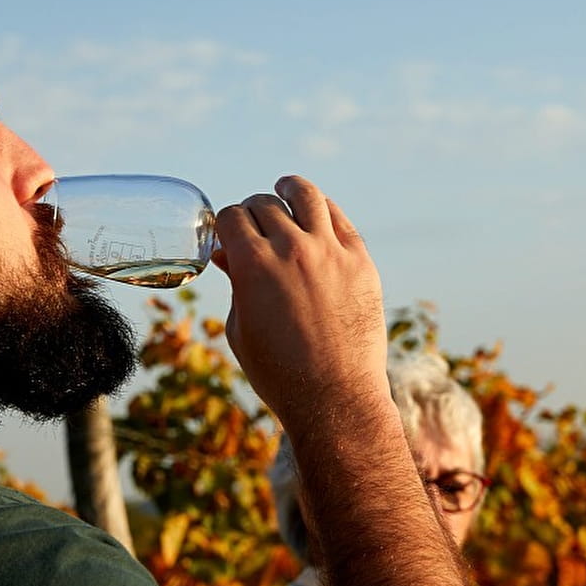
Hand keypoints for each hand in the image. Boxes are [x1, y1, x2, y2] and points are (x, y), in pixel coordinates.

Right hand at [211, 176, 389, 429]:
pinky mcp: (361, 262)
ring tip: (286, 188)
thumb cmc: (280, 373)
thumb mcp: (241, 329)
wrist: (335, 397)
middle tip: (253, 223)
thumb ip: (235, 284)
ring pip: (307, 196)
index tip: (228, 233)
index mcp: (253, 264)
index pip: (231, 216)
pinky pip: (340, 219)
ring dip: (290, 189)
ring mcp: (330, 252)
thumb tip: (228, 254)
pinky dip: (323, 211)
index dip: (225, 223)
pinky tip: (317, 213)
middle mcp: (291, 249)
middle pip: (264, 204)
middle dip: (252, 211)